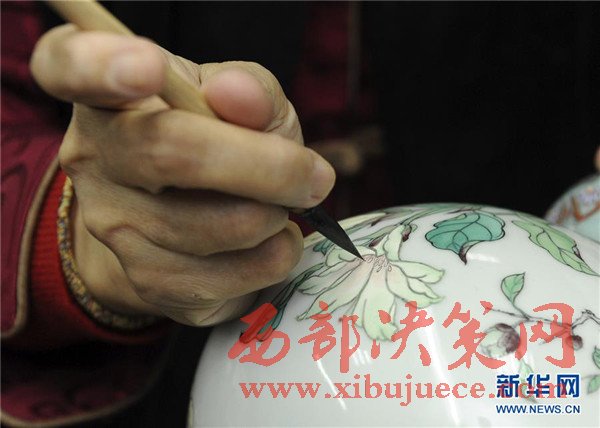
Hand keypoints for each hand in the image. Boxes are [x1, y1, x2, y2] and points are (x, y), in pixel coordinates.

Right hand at [30, 25, 334, 325]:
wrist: (181, 221)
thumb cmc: (214, 145)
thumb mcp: (237, 102)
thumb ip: (249, 90)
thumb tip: (238, 94)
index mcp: (108, 96)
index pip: (69, 66)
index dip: (101, 64)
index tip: (147, 66)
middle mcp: (96, 160)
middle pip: (172, 153)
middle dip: (266, 167)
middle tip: (312, 176)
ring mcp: (115, 228)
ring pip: (216, 227)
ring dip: (274, 216)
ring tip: (278, 207)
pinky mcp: (150, 282)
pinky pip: (230, 277)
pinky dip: (274, 257)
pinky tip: (270, 241)